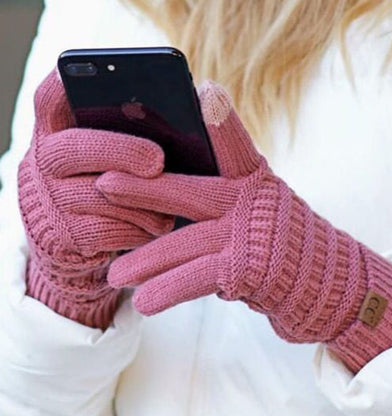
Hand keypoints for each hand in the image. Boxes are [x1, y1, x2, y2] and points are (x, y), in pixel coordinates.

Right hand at [18, 68, 172, 328]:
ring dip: (145, 200)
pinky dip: (140, 228)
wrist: (72, 231)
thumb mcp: (106, 150)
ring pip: (101, 196)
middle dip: (124, 152)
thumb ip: (128, 131)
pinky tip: (159, 223)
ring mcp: (52, 200)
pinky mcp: (65, 236)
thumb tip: (190, 114)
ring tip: (175, 200)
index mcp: (58, 131)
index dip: (65, 85)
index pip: (50, 98)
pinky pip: (109, 231)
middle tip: (158, 160)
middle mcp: (45, 161)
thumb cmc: (103, 178)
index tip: (89, 80)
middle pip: (76, 148)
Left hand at [98, 81, 391, 371]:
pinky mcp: (246, 269)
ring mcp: (248, 234)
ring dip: (144, 260)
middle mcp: (250, 200)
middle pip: (189, 190)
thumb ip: (217, 195)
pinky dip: (166, 291)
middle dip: (145, 189)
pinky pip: (194, 279)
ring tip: (113, 275)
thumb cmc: (275, 237)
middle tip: (103, 185)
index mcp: (252, 179)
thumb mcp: (253, 206)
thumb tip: (160, 191)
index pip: (235, 145)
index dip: (222, 120)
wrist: (319, 278)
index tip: (206, 91)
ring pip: (183, 242)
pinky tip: (142, 303)